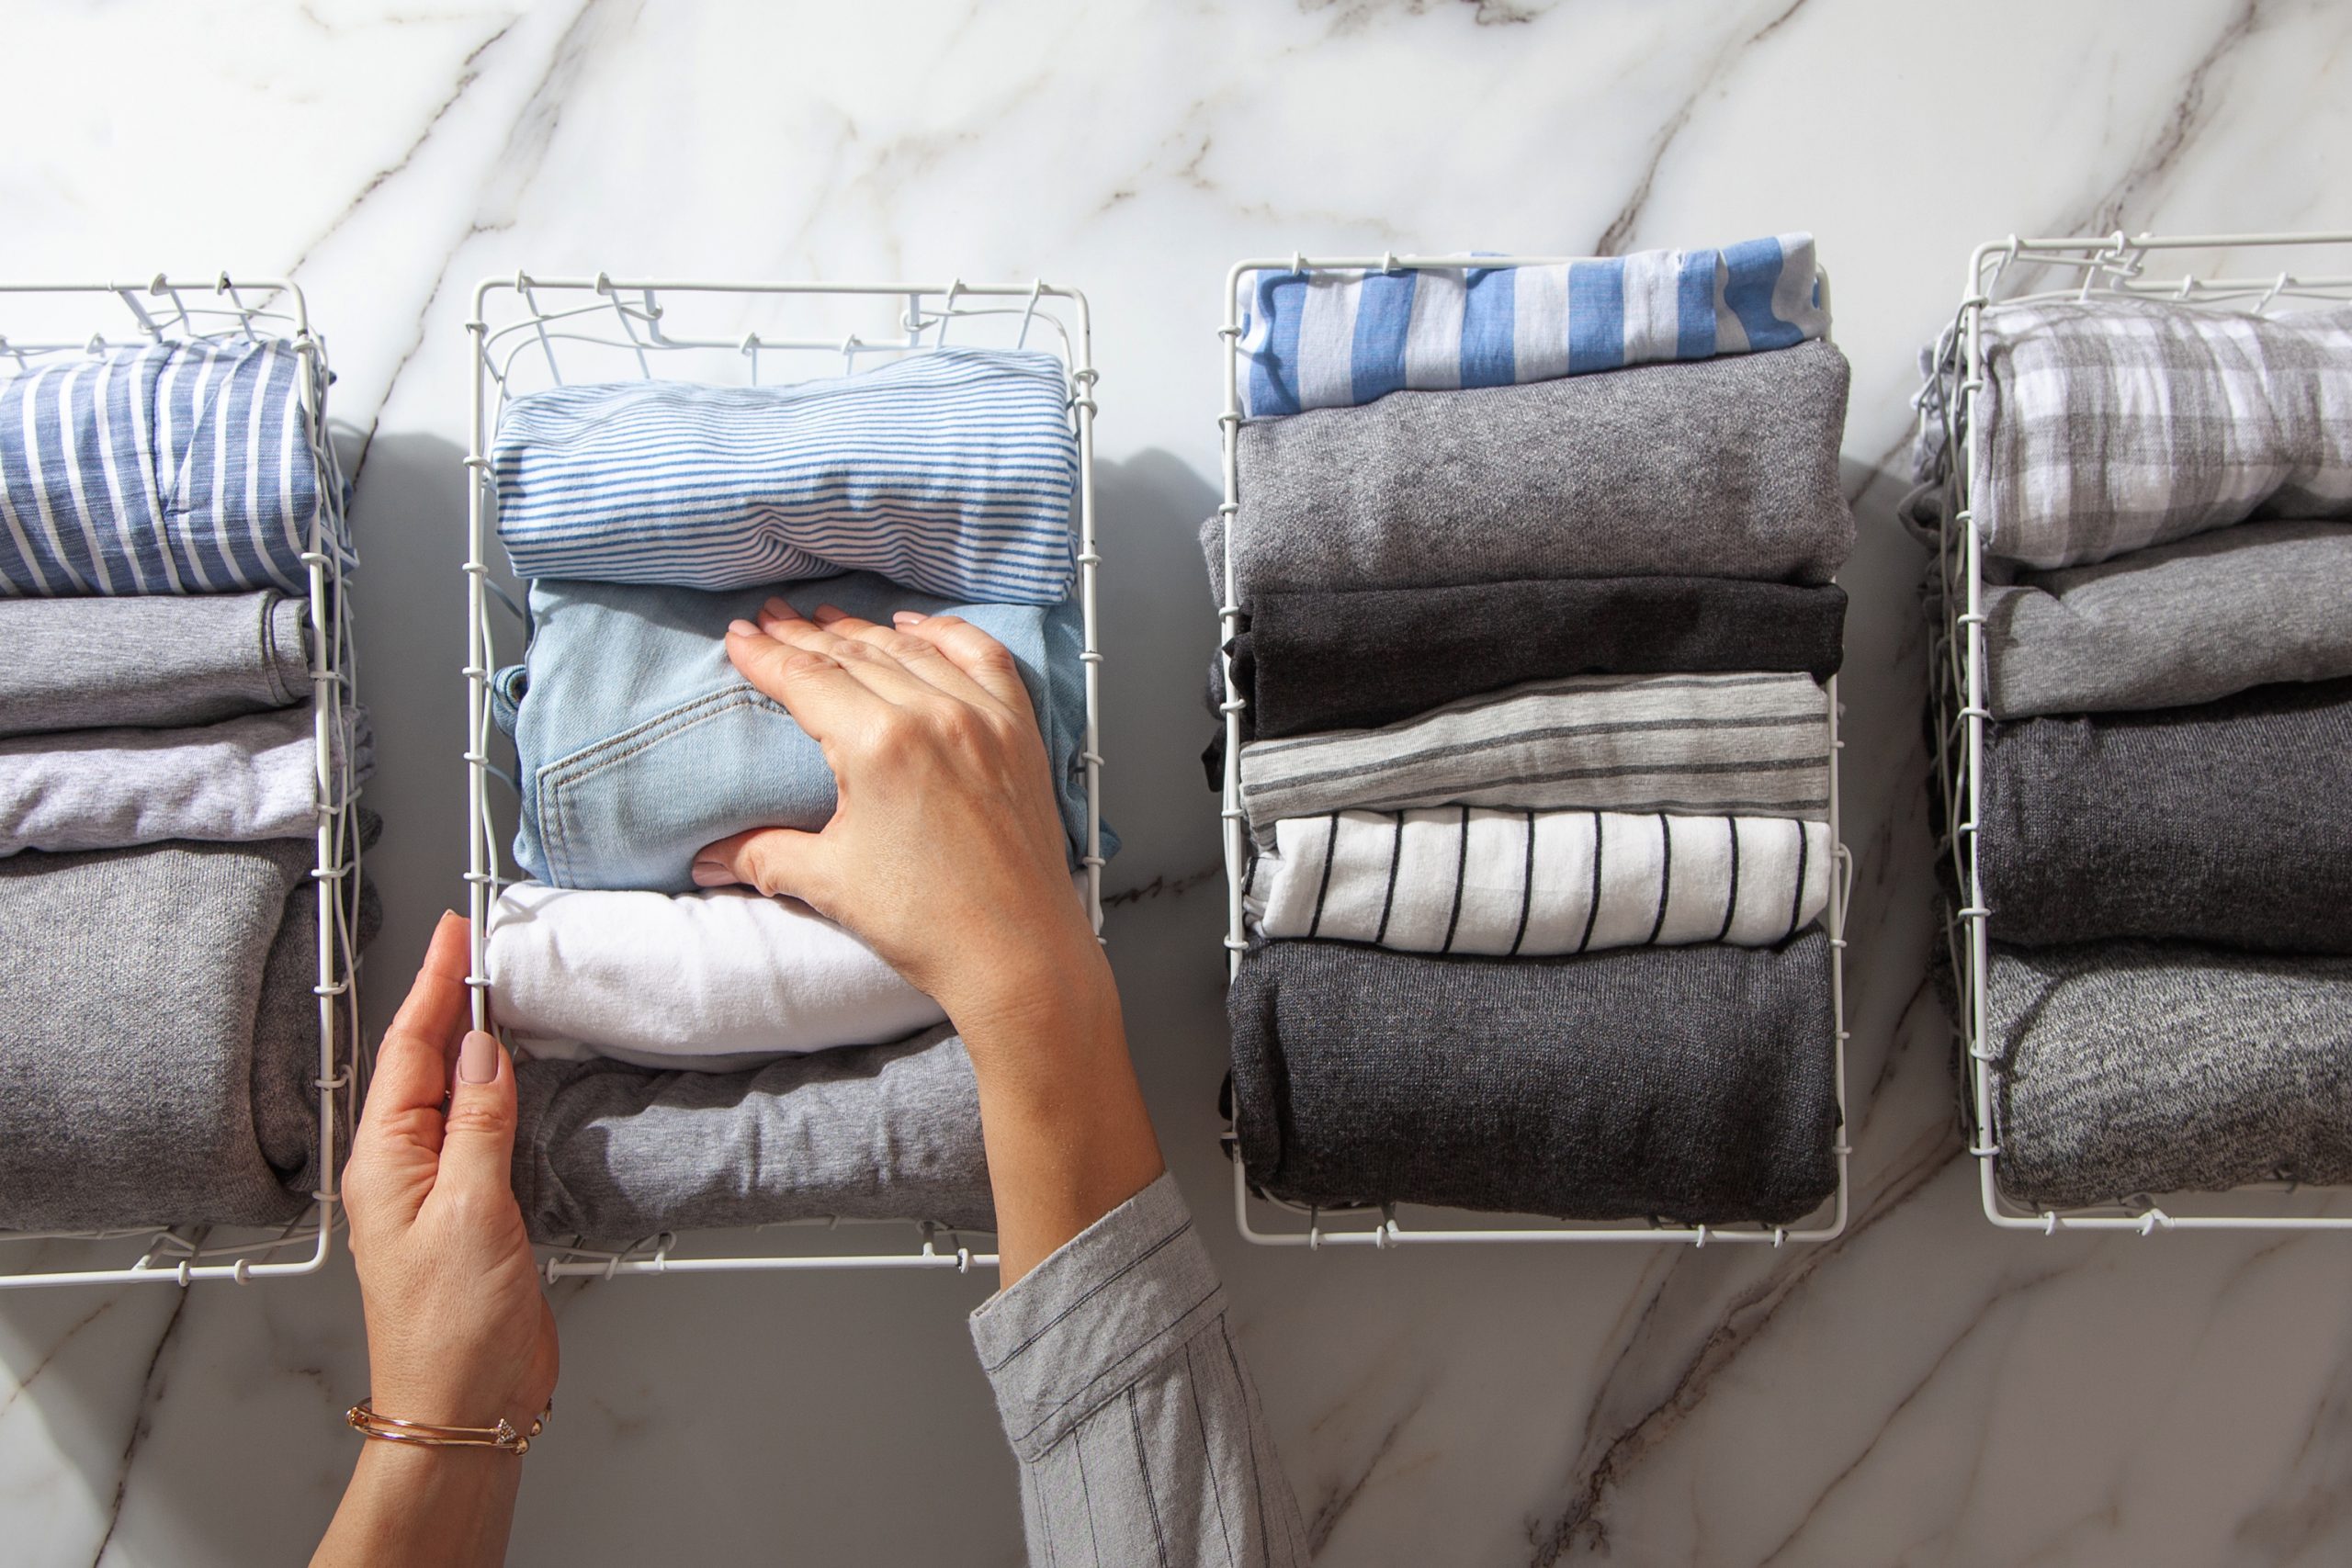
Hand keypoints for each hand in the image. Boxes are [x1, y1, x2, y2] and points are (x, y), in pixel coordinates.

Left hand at [341, 913, 556, 1431]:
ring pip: (449, 1093)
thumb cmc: (451, 1329)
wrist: (464, 1405)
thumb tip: (481, 1049)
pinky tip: (509, 1076)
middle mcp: (401, 1169)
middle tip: (473, 944)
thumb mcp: (470, 1211)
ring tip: (490, 991)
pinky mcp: (468, 1212)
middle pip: (423, 1063)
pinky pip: (474, 1129)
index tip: (456, 934)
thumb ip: (477, 1124)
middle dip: (446, 1000)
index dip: (436, 986)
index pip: (412, 1050)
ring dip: (469, 1041)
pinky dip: (494, 1089)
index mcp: (385, 1160)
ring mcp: (433, 1190)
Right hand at [691, 599, 1105, 1038]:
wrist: (1018, 955)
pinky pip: (984, 658)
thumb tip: (709, 859)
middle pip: (854, 655)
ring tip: (827, 619)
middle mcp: (934, 715)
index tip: (738, 636)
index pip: (808, 679)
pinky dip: (947, 634)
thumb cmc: (929, 924)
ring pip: (912, 651)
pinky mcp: (1020, 733)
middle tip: (772, 618)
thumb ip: (764, 855)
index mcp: (880, 744)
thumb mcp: (831, 882)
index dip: (766, 655)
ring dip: (864, 631)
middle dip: (805, 636)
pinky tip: (917, 626)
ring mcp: (984, 719)